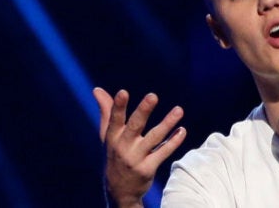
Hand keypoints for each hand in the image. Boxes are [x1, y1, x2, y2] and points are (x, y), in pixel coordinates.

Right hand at [93, 87, 186, 207]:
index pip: (114, 119)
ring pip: (154, 138)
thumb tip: (97, 89)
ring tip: (179, 110)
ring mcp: (136, 158)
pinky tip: (181, 130)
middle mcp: (123, 147)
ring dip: (167, 123)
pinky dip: (173, 141)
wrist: (119, 190)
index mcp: (112, 137)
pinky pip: (163, 152)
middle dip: (143, 111)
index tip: (122, 92)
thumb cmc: (115, 154)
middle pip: (135, 126)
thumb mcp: (107, 135)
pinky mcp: (148, 168)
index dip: (118, 106)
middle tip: (153, 96)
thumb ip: (106, 111)